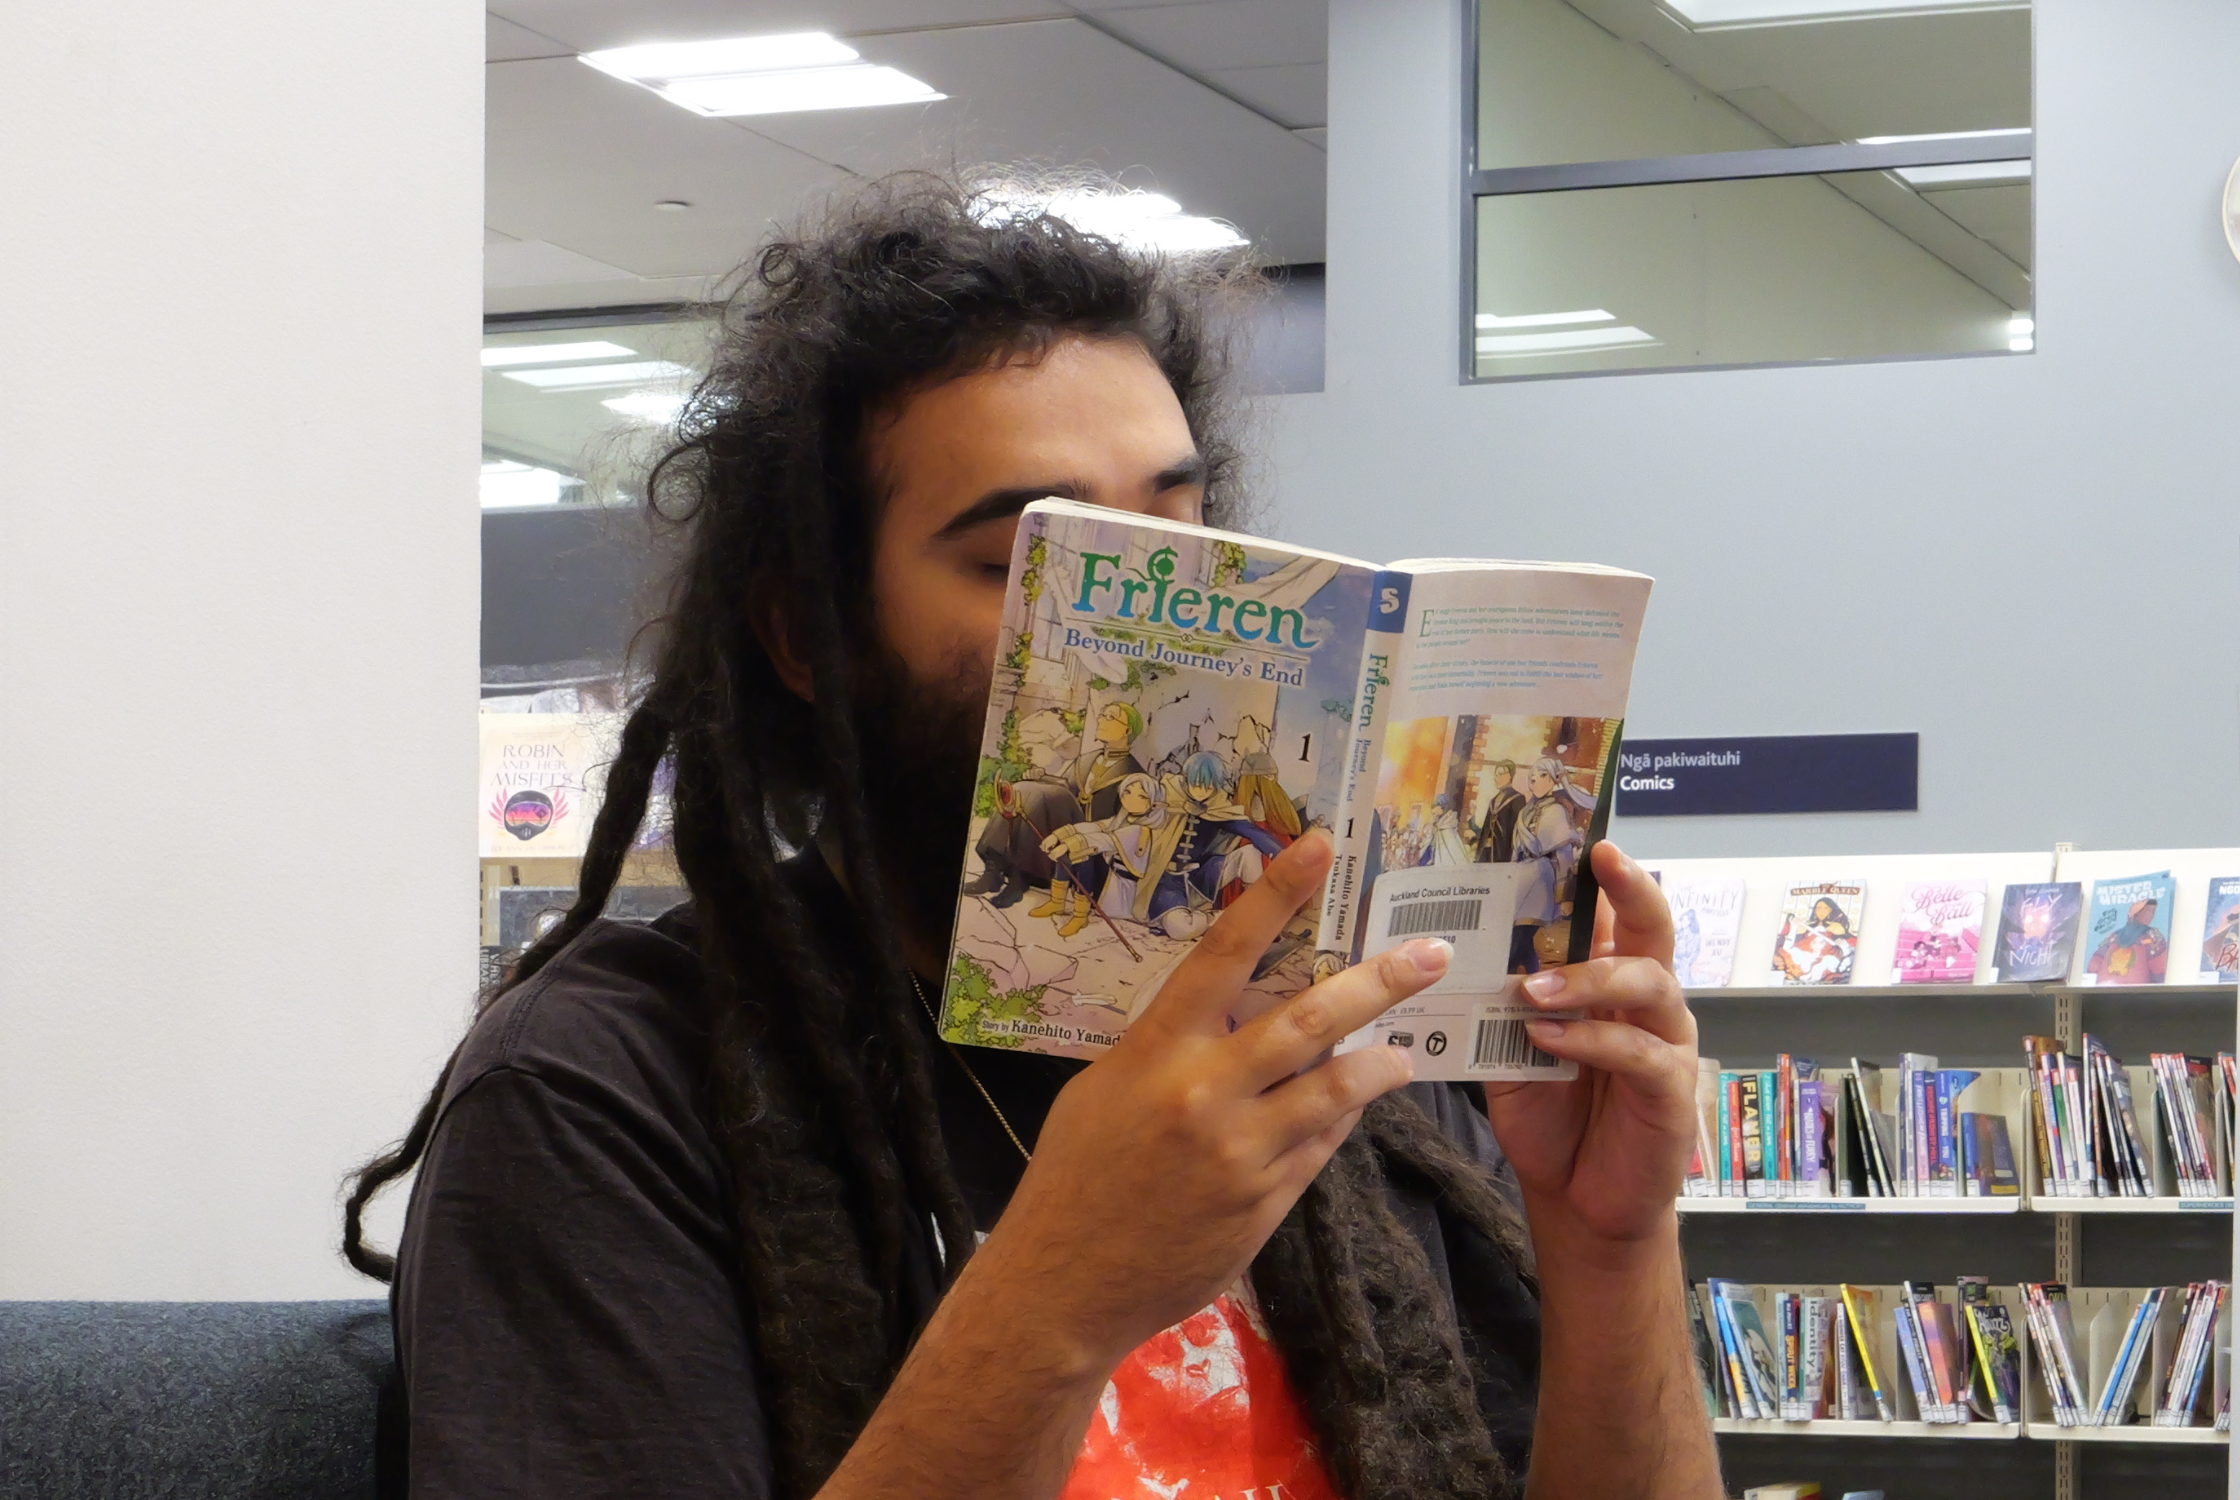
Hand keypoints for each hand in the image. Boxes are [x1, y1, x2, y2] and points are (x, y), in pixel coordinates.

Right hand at [972, 830, 1449, 1369]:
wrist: (1067, 1282)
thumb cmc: (1078, 1173)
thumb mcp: (1107, 1087)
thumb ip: (1172, 1047)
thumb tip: (1236, 1012)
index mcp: (1157, 1049)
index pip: (1225, 954)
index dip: (1275, 895)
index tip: (1318, 847)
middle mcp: (1206, 1091)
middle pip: (1309, 1018)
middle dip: (1378, 982)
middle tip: (1429, 956)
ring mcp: (1243, 1150)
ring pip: (1336, 1088)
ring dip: (1381, 1061)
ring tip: (1408, 1048)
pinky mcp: (1266, 1201)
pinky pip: (1321, 1145)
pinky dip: (1341, 1116)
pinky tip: (1352, 1103)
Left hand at [1483, 840, 1697, 1251]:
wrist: (1579, 1198)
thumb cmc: (1552, 1115)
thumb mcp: (1512, 1050)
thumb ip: (1502, 1004)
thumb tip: (1460, 948)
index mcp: (1612, 983)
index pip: (1617, 915)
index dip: (1607, 877)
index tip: (1588, 840)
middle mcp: (1648, 1003)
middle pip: (1656, 930)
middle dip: (1633, 889)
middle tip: (1602, 861)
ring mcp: (1666, 1044)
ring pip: (1648, 984)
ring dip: (1589, 977)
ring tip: (1533, 989)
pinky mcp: (1670, 1091)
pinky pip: (1638, 1052)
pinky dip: (1591, 1040)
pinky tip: (1548, 1041)